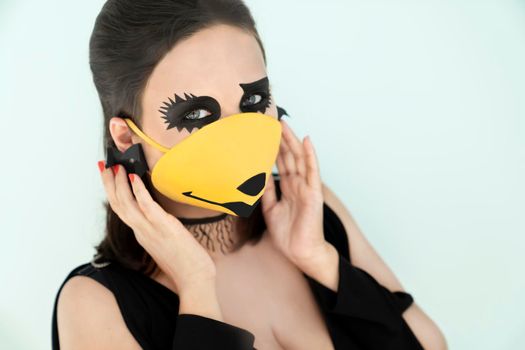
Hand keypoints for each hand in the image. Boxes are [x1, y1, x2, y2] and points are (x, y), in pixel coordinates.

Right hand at [97, 161, 216, 293]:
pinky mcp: (164, 227)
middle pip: (117, 204)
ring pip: (126, 204)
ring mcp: (150, 230)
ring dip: (119, 183)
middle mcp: (141, 231)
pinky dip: (139, 191)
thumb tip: (158, 216)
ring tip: (116, 166)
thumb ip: (158, 229)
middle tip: (103, 165)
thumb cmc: (184, 263)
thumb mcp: (165, 243)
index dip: (112, 192)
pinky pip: (147, 206)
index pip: (121, 210)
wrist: (194, 280)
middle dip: (108, 183)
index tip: (108, 176)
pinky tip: (134, 178)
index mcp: (141, 234)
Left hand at [260, 119, 328, 268]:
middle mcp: (298, 185)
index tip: (264, 134)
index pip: (280, 163)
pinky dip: (310, 155)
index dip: (273, 148)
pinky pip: (312, 170)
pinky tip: (307, 141)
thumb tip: (258, 175)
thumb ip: (267, 192)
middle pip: (289, 157)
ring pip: (299, 159)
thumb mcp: (271, 209)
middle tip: (271, 122)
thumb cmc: (289, 235)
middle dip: (280, 140)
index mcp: (289, 189)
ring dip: (292, 141)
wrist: (301, 253)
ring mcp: (307, 187)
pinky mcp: (314, 193)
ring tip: (284, 125)